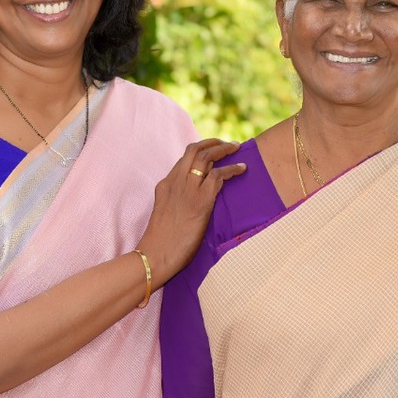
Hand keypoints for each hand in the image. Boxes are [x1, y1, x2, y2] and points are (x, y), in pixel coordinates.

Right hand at [136, 139, 245, 284]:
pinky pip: (219, 176)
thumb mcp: (166, 214)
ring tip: (236, 148)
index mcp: (165, 185)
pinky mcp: (201, 200)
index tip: (212, 151)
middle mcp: (175, 181)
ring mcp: (187, 189)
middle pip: (194, 150)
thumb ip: (177, 203)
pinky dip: (232, 169)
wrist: (155, 254)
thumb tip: (193, 205)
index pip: (183, 159)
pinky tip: (242, 168)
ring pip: (207, 157)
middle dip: (212, 142)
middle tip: (227, 144)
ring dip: (224, 149)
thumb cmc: (161, 242)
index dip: (200, 151)